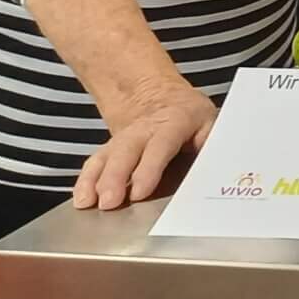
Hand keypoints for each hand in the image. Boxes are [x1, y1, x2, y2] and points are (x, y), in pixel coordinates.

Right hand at [74, 75, 216, 210]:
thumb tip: (218, 166)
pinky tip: (81, 199)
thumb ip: (212, 142)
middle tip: (110, 202)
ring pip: (106, 157)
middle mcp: (143, 130)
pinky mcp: (110, 150)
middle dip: (116, 178)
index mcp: (174, 122)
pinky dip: (85, 181)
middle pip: (126, 152)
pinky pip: (95, 163)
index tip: (140, 192)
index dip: (149, 168)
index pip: (160, 145)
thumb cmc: (190, 115)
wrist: (157, 95)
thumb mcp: (210, 120)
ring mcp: (123, 139)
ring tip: (87, 203)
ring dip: (95, 180)